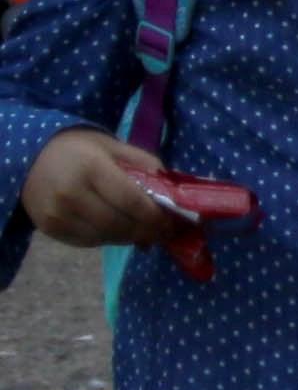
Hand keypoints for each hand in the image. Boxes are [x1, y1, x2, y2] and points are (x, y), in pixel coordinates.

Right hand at [17, 128, 176, 247]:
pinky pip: (90, 242)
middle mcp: (71, 194)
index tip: (173, 222)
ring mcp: (57, 214)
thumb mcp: (115, 147)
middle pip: (120, 224)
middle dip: (148, 232)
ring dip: (131, 238)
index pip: (132, 201)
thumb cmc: (80, 151)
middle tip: (165, 233)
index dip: (156, 217)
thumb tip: (174, 197)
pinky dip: (110, 239)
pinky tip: (119, 231)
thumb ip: (146, 167)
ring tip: (146, 233)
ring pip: (106, 238)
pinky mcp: (50, 229)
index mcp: (91, 168)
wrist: (31, 158)